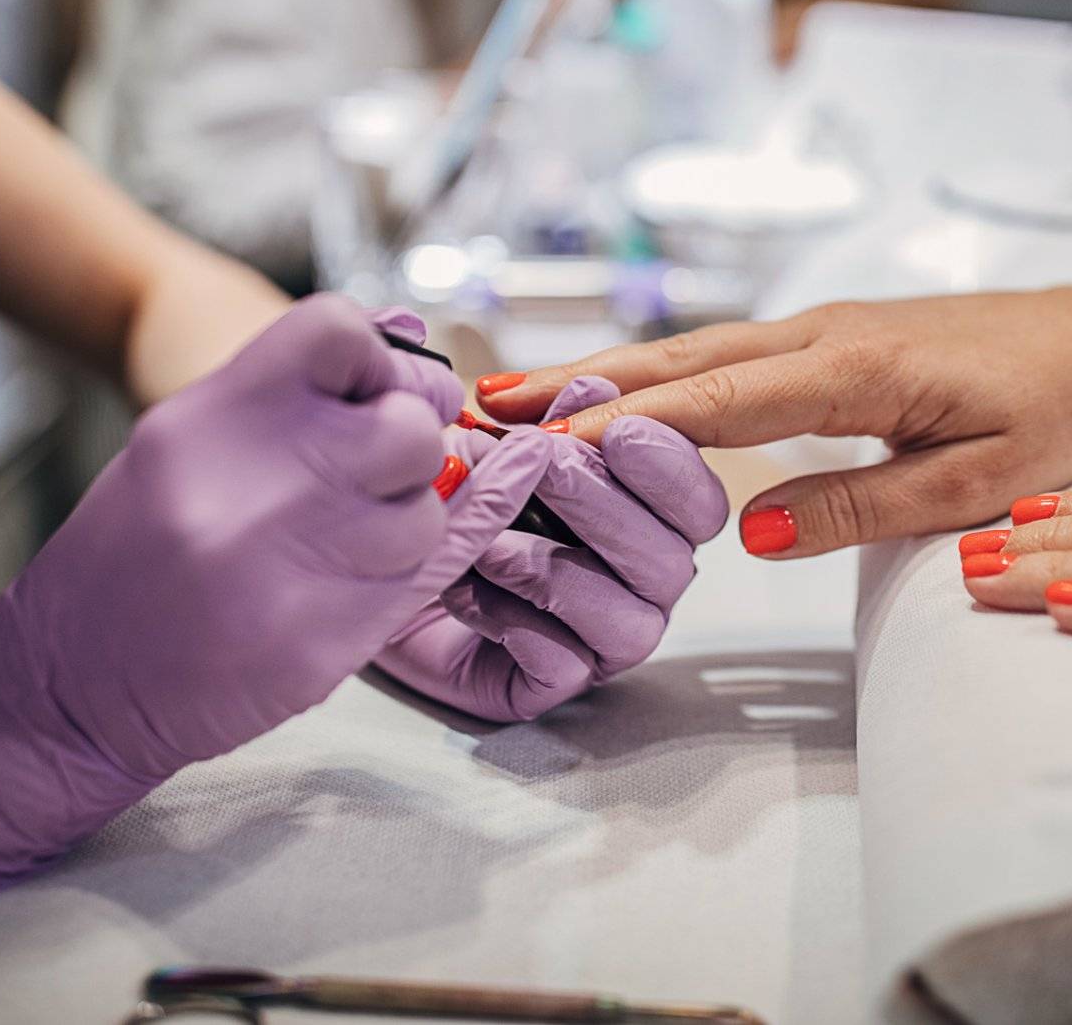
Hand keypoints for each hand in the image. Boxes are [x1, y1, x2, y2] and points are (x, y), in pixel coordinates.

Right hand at [0, 295, 544, 912]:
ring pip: (424, 515)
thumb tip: (409, 328)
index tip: (373, 392)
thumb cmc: (133, 553)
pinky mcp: (319, 644)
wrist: (67, 686)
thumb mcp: (186, 443)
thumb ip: (296, 389)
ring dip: (405, 524)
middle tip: (380, 472)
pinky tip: (341, 585)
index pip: (340, 330)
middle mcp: (253, 483)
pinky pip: (411, 589)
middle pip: (408, 428)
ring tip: (347, 541)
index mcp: (211, 417)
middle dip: (410, 447)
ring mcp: (288, 569)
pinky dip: (393, 582)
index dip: (378, 358)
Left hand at [373, 374, 729, 722]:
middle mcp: (639, 582)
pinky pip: (562, 665)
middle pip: (673, 560)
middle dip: (605, 506)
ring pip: (631, 623)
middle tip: (543, 467)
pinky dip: (513, 623)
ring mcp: (601, 640)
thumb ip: (548, 417)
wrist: (372, 564)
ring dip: (553, 569)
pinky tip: (465, 591)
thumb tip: (594, 386)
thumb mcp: (493, 441)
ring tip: (488, 541)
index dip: (671, 466)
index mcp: (645, 516)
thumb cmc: (449, 498)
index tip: (618, 429)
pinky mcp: (552, 684)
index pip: (698, 502)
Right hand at [476, 292, 1071, 558]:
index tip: (547, 443)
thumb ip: (864, 508)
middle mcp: (826, 333)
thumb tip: (750, 533)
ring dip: (603, 373)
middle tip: (484, 408)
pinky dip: (655, 371)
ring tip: (513, 395)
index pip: (721, 399)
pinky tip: (613, 392)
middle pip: (683, 361)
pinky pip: (723, 353)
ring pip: (694, 350)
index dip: (628, 425)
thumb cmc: (1055, 412)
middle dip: (580, 384)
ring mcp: (822, 326)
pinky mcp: (827, 336)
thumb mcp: (979, 481)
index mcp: (861, 369)